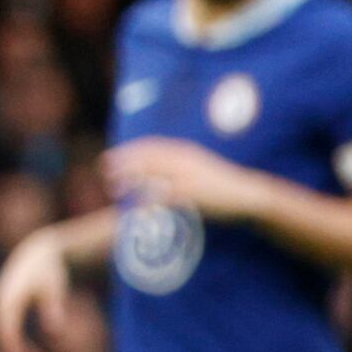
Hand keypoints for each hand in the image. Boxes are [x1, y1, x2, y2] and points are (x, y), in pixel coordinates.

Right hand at [0, 229, 75, 351]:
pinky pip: (8, 331)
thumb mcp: (54, 287)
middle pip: (2, 335)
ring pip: (4, 335)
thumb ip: (53, 308)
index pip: (6, 330)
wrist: (37, 252)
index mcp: (7, 299)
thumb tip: (54, 333)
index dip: (13, 349)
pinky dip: (19, 344)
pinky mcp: (5, 309)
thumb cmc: (49, 270)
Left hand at [104, 137, 266, 222]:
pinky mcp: (195, 193)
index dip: (130, 150)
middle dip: (124, 162)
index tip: (111, 155)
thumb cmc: (220, 184)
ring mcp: (190, 176)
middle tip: (104, 169)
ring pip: (154, 175)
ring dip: (132, 179)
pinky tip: (137, 205)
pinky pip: (167, 195)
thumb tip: (156, 172)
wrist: (247, 194)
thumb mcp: (199, 167)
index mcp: (187, 152)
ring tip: (113, 187)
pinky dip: (150, 199)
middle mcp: (186, 160)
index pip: (153, 146)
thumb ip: (179, 165)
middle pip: (148, 158)